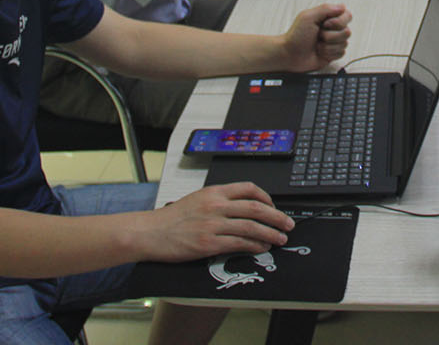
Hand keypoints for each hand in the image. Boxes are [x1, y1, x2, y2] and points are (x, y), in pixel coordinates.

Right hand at [138, 183, 292, 261]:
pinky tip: (262, 248)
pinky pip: (239, 243)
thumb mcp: (197, 199)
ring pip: (251, 227)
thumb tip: (243, 209)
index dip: (266, 197)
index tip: (274, 206)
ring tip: (280, 238)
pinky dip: (255, 246)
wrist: (150, 232)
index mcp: (214, 192)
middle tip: (288, 223)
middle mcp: (215, 205)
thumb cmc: (172, 218)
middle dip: (276, 216)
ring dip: (270, 233)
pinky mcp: (208, 243)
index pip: (248, 189)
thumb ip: (219, 201)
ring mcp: (213, 224)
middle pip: (256, 208)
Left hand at [280, 3, 352, 70]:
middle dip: (331, 35)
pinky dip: (329, 53)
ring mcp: (333, 41)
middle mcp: (333, 29)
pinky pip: (341, 53)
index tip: (326, 24)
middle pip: (347, 31)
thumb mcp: (308, 17)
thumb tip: (342, 7)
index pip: (347, 15)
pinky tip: (320, 52)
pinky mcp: (333, 53)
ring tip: (317, 44)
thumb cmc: (296, 36)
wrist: (290, 55)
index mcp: (328, 17)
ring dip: (328, 45)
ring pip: (344, 43)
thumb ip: (326, 9)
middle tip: (319, 35)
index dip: (339, 22)